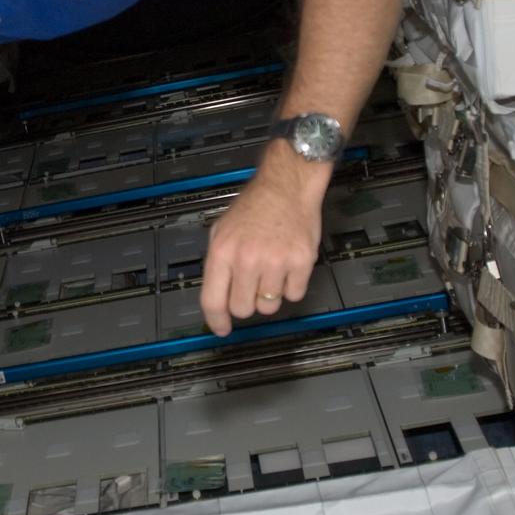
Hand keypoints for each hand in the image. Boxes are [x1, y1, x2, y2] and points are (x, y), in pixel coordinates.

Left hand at [199, 162, 323, 336]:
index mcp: (223, 251)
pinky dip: (292, 285)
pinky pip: (294, 295)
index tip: (222, 329)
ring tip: (272, 269)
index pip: (213, 300)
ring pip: (270, 305)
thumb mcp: (222, 230)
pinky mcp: (301, 262)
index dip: (216, 320)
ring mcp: (276, 262)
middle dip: (247, 302)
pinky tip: (288, 265)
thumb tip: (216, 298)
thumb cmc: (256, 205)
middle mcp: (247, 259)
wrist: (288, 185)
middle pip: (243, 309)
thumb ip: (218, 264)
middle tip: (252, 284)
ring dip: (270, 294)